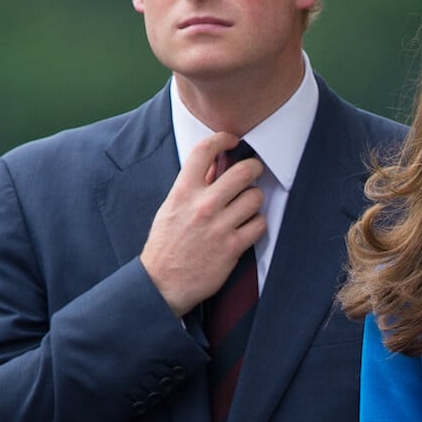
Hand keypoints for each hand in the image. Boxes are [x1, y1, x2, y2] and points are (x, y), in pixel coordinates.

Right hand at [140, 132, 265, 316]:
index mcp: (183, 192)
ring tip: (246, 205)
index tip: (232, 140)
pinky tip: (247, 227)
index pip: (204, 151)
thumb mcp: (171, 207)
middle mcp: (203, 205)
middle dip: (253, 168)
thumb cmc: (167, 244)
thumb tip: (214, 164)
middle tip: (253, 171)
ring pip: (255, 197)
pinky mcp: (233, 246)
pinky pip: (259, 224)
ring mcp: (220, 226)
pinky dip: (257, 224)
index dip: (222, 139)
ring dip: (255, 199)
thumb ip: (192, 186)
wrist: (162, 283)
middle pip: (243, 171)